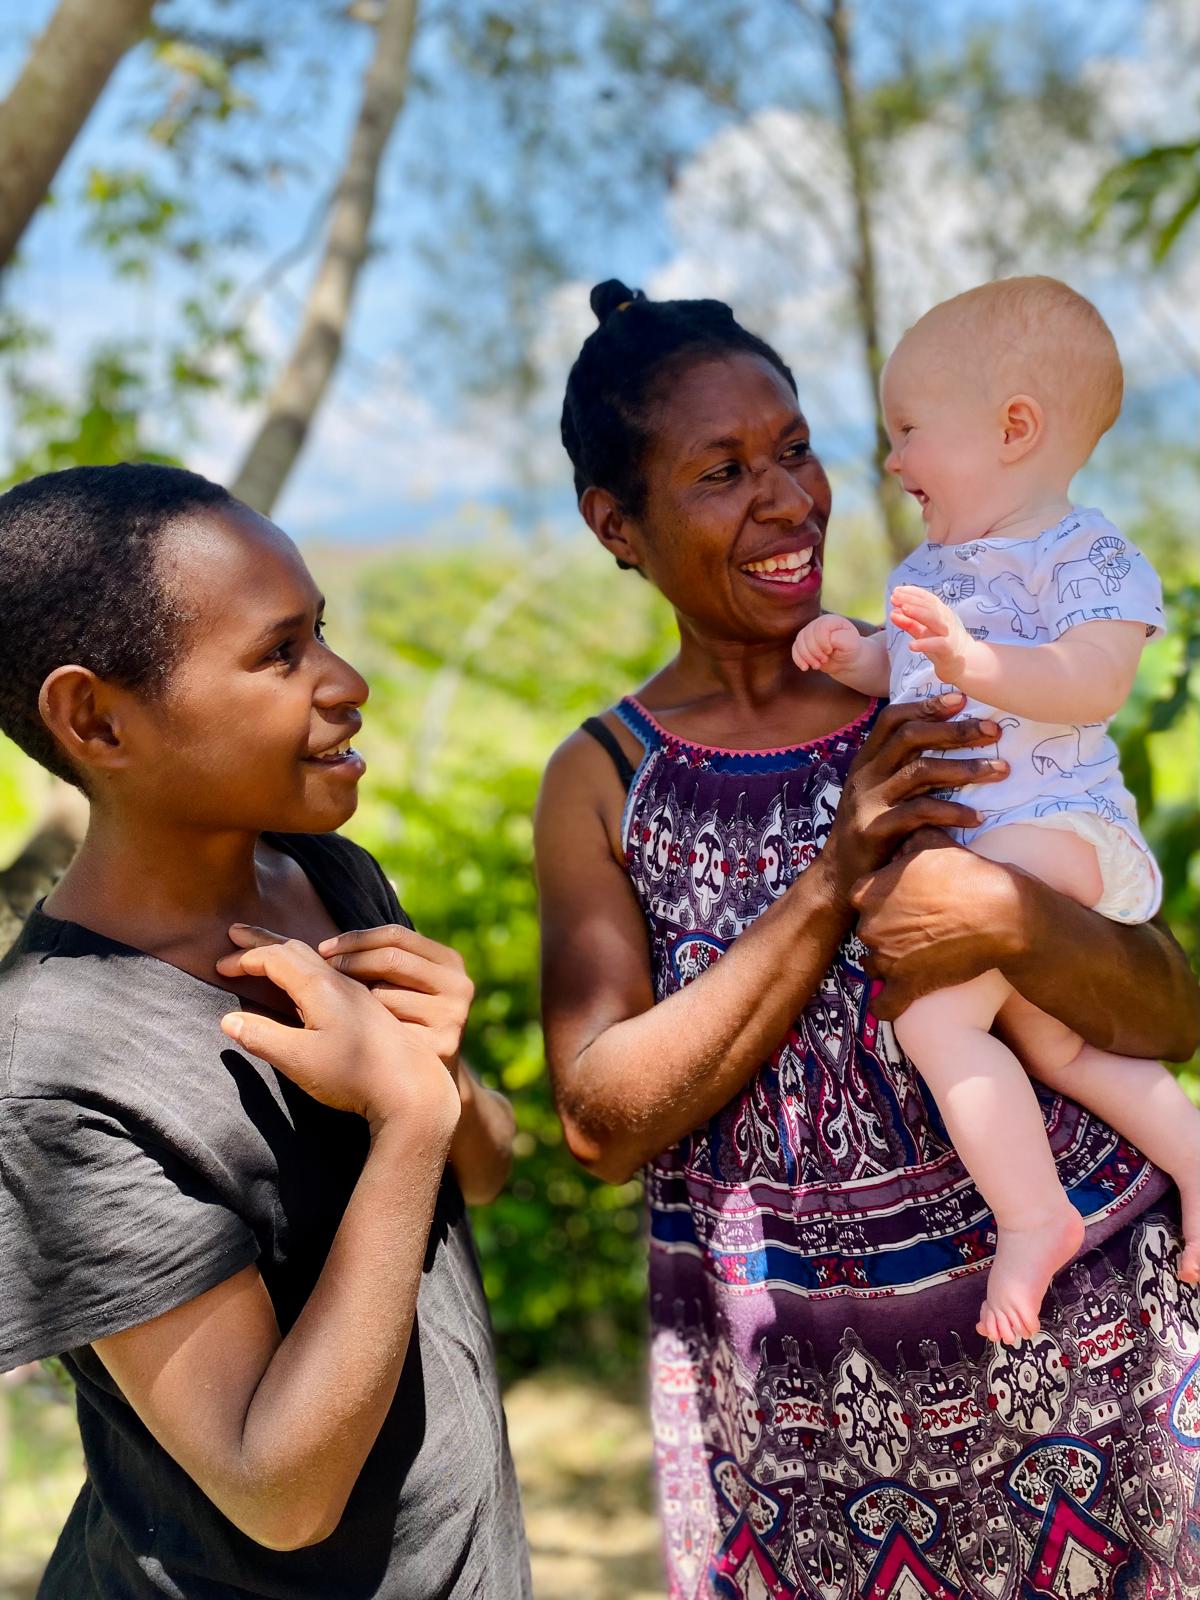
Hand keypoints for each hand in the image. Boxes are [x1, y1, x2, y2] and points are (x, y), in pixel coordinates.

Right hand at [217, 939, 460, 1138]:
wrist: (413, 1090)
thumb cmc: (354, 1077)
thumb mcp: (299, 1060)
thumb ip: (263, 1037)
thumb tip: (228, 1020)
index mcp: (320, 988)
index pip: (275, 959)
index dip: (245, 959)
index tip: (220, 964)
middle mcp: (340, 982)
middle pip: (295, 950)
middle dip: (263, 942)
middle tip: (237, 934)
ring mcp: (358, 994)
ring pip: (316, 960)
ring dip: (286, 952)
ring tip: (268, 952)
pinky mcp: (369, 1009)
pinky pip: (332, 973)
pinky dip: (307, 968)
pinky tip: (310, 983)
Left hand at [318, 923, 474, 1066]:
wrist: (431, 1082)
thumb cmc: (406, 1020)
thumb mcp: (409, 984)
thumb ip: (385, 959)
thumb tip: (326, 947)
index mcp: (450, 961)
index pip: (396, 936)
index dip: (355, 940)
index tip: (323, 949)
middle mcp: (459, 985)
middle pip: (390, 960)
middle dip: (348, 963)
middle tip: (321, 975)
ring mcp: (452, 1017)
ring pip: (384, 996)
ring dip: (355, 1001)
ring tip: (338, 1008)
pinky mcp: (441, 1046)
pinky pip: (387, 1030)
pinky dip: (366, 1031)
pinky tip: (355, 1036)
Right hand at [792, 613, 862, 673]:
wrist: (845, 659)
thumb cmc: (850, 649)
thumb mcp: (851, 643)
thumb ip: (840, 639)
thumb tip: (827, 640)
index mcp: (830, 620)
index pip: (820, 628)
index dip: (822, 642)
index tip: (830, 651)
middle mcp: (817, 624)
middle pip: (807, 636)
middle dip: (815, 652)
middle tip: (825, 660)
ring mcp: (808, 633)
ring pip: (799, 643)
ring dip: (807, 657)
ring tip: (817, 666)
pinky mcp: (803, 644)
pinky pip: (795, 650)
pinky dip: (799, 660)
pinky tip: (805, 668)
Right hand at [817, 695, 1006, 897]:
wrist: (839, 877)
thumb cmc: (873, 831)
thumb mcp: (881, 792)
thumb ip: (904, 769)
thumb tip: (952, 743)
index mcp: (867, 761)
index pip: (892, 719)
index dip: (926, 706)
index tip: (961, 699)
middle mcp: (866, 775)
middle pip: (910, 737)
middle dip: (955, 730)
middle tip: (993, 731)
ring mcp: (870, 801)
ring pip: (920, 772)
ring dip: (965, 768)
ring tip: (1000, 770)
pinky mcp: (876, 829)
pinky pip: (920, 812)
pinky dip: (953, 812)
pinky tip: (977, 817)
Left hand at [849, 833, 1025, 1017]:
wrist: (1000, 914)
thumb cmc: (968, 876)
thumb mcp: (934, 844)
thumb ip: (910, 839)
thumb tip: (904, 834)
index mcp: (868, 892)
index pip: (862, 899)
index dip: (882, 902)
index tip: (901, 905)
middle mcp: (869, 926)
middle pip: (869, 932)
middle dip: (887, 933)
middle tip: (918, 930)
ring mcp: (885, 958)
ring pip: (874, 966)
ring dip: (889, 965)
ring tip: (916, 959)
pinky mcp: (906, 986)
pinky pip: (884, 1005)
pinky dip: (887, 1006)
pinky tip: (893, 1002)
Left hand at [890, 585, 978, 685]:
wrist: (959, 662)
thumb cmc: (940, 642)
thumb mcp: (922, 631)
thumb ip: (908, 622)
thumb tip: (893, 612)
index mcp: (941, 612)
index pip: (927, 598)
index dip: (912, 593)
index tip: (896, 591)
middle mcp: (946, 619)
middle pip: (930, 606)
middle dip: (912, 600)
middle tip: (895, 598)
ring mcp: (948, 633)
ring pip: (935, 620)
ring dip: (918, 613)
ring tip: (903, 609)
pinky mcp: (949, 649)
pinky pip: (937, 644)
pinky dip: (924, 644)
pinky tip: (911, 645)